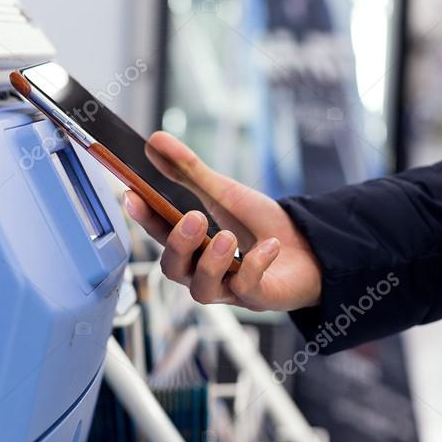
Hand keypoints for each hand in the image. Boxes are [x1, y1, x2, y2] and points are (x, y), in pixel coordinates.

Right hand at [123, 131, 321, 311]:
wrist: (310, 245)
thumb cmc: (260, 225)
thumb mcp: (223, 191)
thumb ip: (188, 171)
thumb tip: (155, 142)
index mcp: (191, 245)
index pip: (158, 233)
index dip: (143, 217)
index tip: (132, 195)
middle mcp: (202, 271)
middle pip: (172, 269)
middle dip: (179, 244)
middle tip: (195, 219)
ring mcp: (228, 288)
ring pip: (201, 289)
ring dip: (212, 261)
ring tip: (229, 237)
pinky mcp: (256, 298)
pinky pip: (246, 288)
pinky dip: (255, 265)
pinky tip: (269, 246)